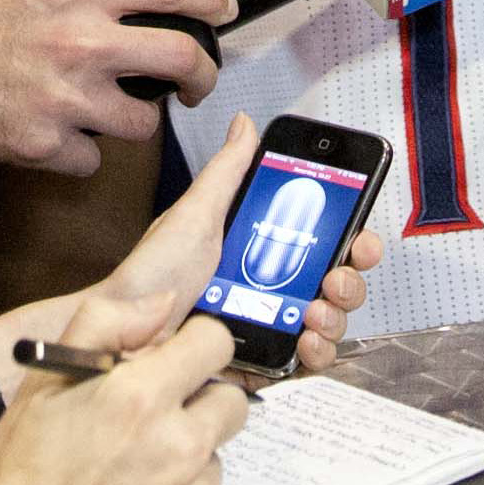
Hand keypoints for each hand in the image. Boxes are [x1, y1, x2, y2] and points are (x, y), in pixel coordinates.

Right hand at [0, 0, 238, 173]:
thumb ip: (87, 0)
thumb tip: (139, 15)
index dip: (211, 1)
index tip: (225, 11)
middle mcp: (80, 41)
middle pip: (181, 59)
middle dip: (202, 76)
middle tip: (196, 84)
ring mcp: (65, 98)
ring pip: (143, 124)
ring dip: (131, 122)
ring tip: (99, 112)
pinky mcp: (43, 145)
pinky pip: (92, 159)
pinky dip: (79, 153)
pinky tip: (52, 136)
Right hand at [0, 313, 248, 484]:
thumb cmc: (11, 480)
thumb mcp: (40, 385)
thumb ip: (105, 325)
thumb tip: (163, 303)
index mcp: (142, 396)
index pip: (216, 341)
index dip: (191, 349)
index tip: (169, 366)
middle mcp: (182, 444)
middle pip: (230, 400)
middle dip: (197, 403)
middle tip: (148, 427)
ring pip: (216, 458)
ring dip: (186, 461)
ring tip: (128, 482)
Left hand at [53, 114, 387, 377]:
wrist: (124, 333)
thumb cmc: (153, 274)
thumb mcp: (194, 215)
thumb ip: (227, 172)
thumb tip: (245, 123)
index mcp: (264, 247)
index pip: (325, 239)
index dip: (353, 237)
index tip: (359, 236)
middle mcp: (274, 286)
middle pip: (338, 283)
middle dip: (350, 280)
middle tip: (335, 276)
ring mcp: (272, 325)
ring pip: (330, 322)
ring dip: (336, 316)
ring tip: (313, 312)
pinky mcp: (263, 362)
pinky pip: (305, 361)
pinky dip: (316, 353)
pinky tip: (304, 341)